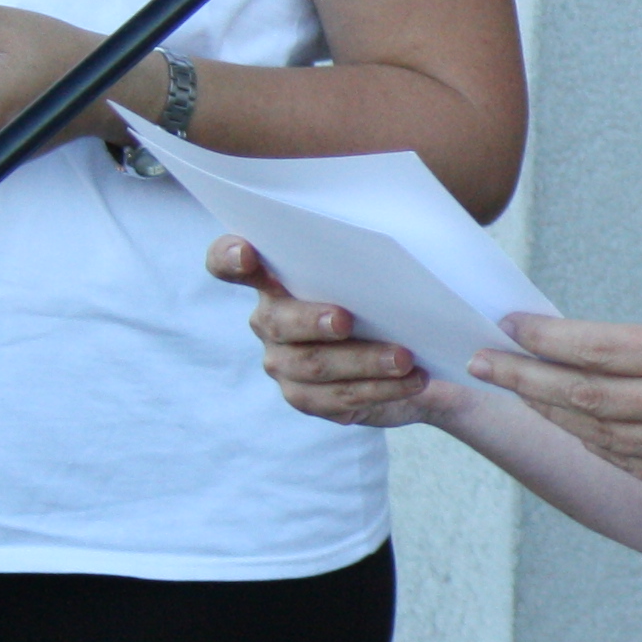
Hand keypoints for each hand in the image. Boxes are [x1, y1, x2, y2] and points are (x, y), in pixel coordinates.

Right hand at [210, 237, 461, 430]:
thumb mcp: (381, 274)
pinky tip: (413, 380)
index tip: (245, 253)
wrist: (412, 357)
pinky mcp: (308, 398)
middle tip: (345, 320)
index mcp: (276, 279)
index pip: (229, 262)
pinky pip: (340, 397)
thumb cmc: (389, 300)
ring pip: (315, 365)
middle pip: (280, 322)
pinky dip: (381, 388)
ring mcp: (285, 363)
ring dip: (364, 361)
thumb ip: (369, 260)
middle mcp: (271, 321)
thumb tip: (399, 243)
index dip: (228, 257)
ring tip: (403, 358)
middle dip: (313, 321)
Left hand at [468, 312, 641, 499]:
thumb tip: (566, 347)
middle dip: (524, 377)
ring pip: (597, 432)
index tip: (508, 325)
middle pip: (586, 393)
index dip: (546, 338)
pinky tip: (563, 420)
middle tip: (482, 362)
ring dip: (547, 409)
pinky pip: (622, 461)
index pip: (602, 347)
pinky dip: (586, 438)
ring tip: (515, 388)